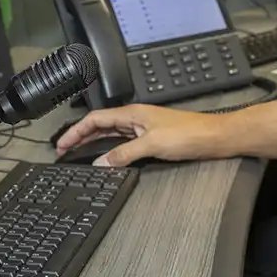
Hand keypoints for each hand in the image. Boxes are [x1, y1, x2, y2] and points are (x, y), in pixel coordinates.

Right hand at [53, 105, 229, 167]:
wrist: (215, 138)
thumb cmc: (190, 134)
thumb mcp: (152, 145)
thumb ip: (124, 154)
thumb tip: (101, 163)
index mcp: (132, 114)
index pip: (95, 119)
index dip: (76, 130)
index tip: (62, 143)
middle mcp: (136, 118)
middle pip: (101, 126)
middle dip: (81, 137)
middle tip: (65, 151)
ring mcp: (144, 128)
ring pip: (111, 134)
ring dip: (94, 143)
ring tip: (79, 154)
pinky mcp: (153, 139)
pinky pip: (124, 142)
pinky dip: (111, 150)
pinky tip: (109, 159)